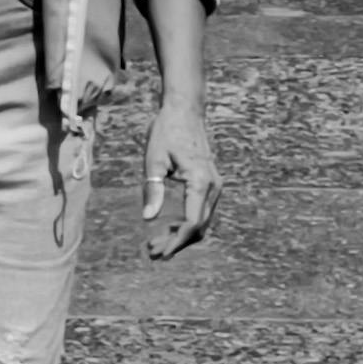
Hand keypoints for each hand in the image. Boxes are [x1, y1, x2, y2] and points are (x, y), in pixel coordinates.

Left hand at [141, 97, 219, 259]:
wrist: (185, 111)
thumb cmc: (167, 131)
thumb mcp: (154, 160)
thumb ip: (153, 190)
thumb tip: (148, 218)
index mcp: (200, 181)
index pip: (191, 222)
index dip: (175, 241)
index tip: (159, 252)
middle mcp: (213, 186)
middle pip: (199, 227)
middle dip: (177, 243)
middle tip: (152, 253)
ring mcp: (214, 186)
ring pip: (202, 222)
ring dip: (182, 236)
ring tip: (156, 244)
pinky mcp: (210, 184)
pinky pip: (202, 211)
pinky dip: (187, 224)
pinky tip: (168, 227)